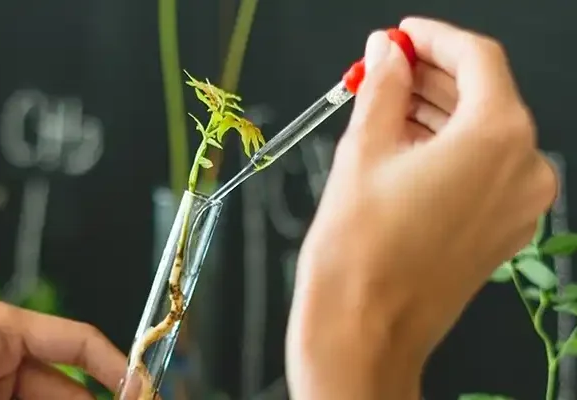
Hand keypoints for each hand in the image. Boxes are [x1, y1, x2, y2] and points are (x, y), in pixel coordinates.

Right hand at [286, 17, 556, 399]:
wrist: (362, 328)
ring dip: (437, 112)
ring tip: (384, 104)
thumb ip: (383, 88)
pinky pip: (483, 170)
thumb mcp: (363, 149)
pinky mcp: (503, 231)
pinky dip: (448, 149)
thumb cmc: (359, 251)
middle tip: (384, 67)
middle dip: (432, 76)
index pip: (478, 58)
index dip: (434, 39)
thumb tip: (386, 54)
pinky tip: (404, 143)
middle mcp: (523, 170)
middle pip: (484, 95)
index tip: (402, 36)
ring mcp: (519, 205)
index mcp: (497, 139)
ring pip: (483, 134)